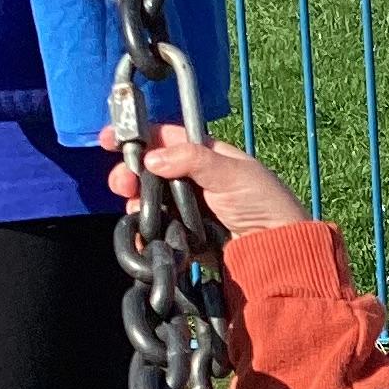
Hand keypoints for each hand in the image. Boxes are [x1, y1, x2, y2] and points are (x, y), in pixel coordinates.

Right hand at [105, 125, 304, 240]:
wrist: (279, 251)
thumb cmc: (264, 204)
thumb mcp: (231, 173)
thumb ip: (192, 160)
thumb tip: (152, 158)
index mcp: (207, 155)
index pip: (166, 138)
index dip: (138, 137)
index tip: (110, 140)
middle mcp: (195, 180)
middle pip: (150, 171)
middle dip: (130, 174)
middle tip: (121, 184)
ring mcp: (189, 209)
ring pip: (150, 200)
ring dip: (136, 203)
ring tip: (134, 209)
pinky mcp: (185, 236)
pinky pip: (157, 230)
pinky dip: (146, 231)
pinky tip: (142, 233)